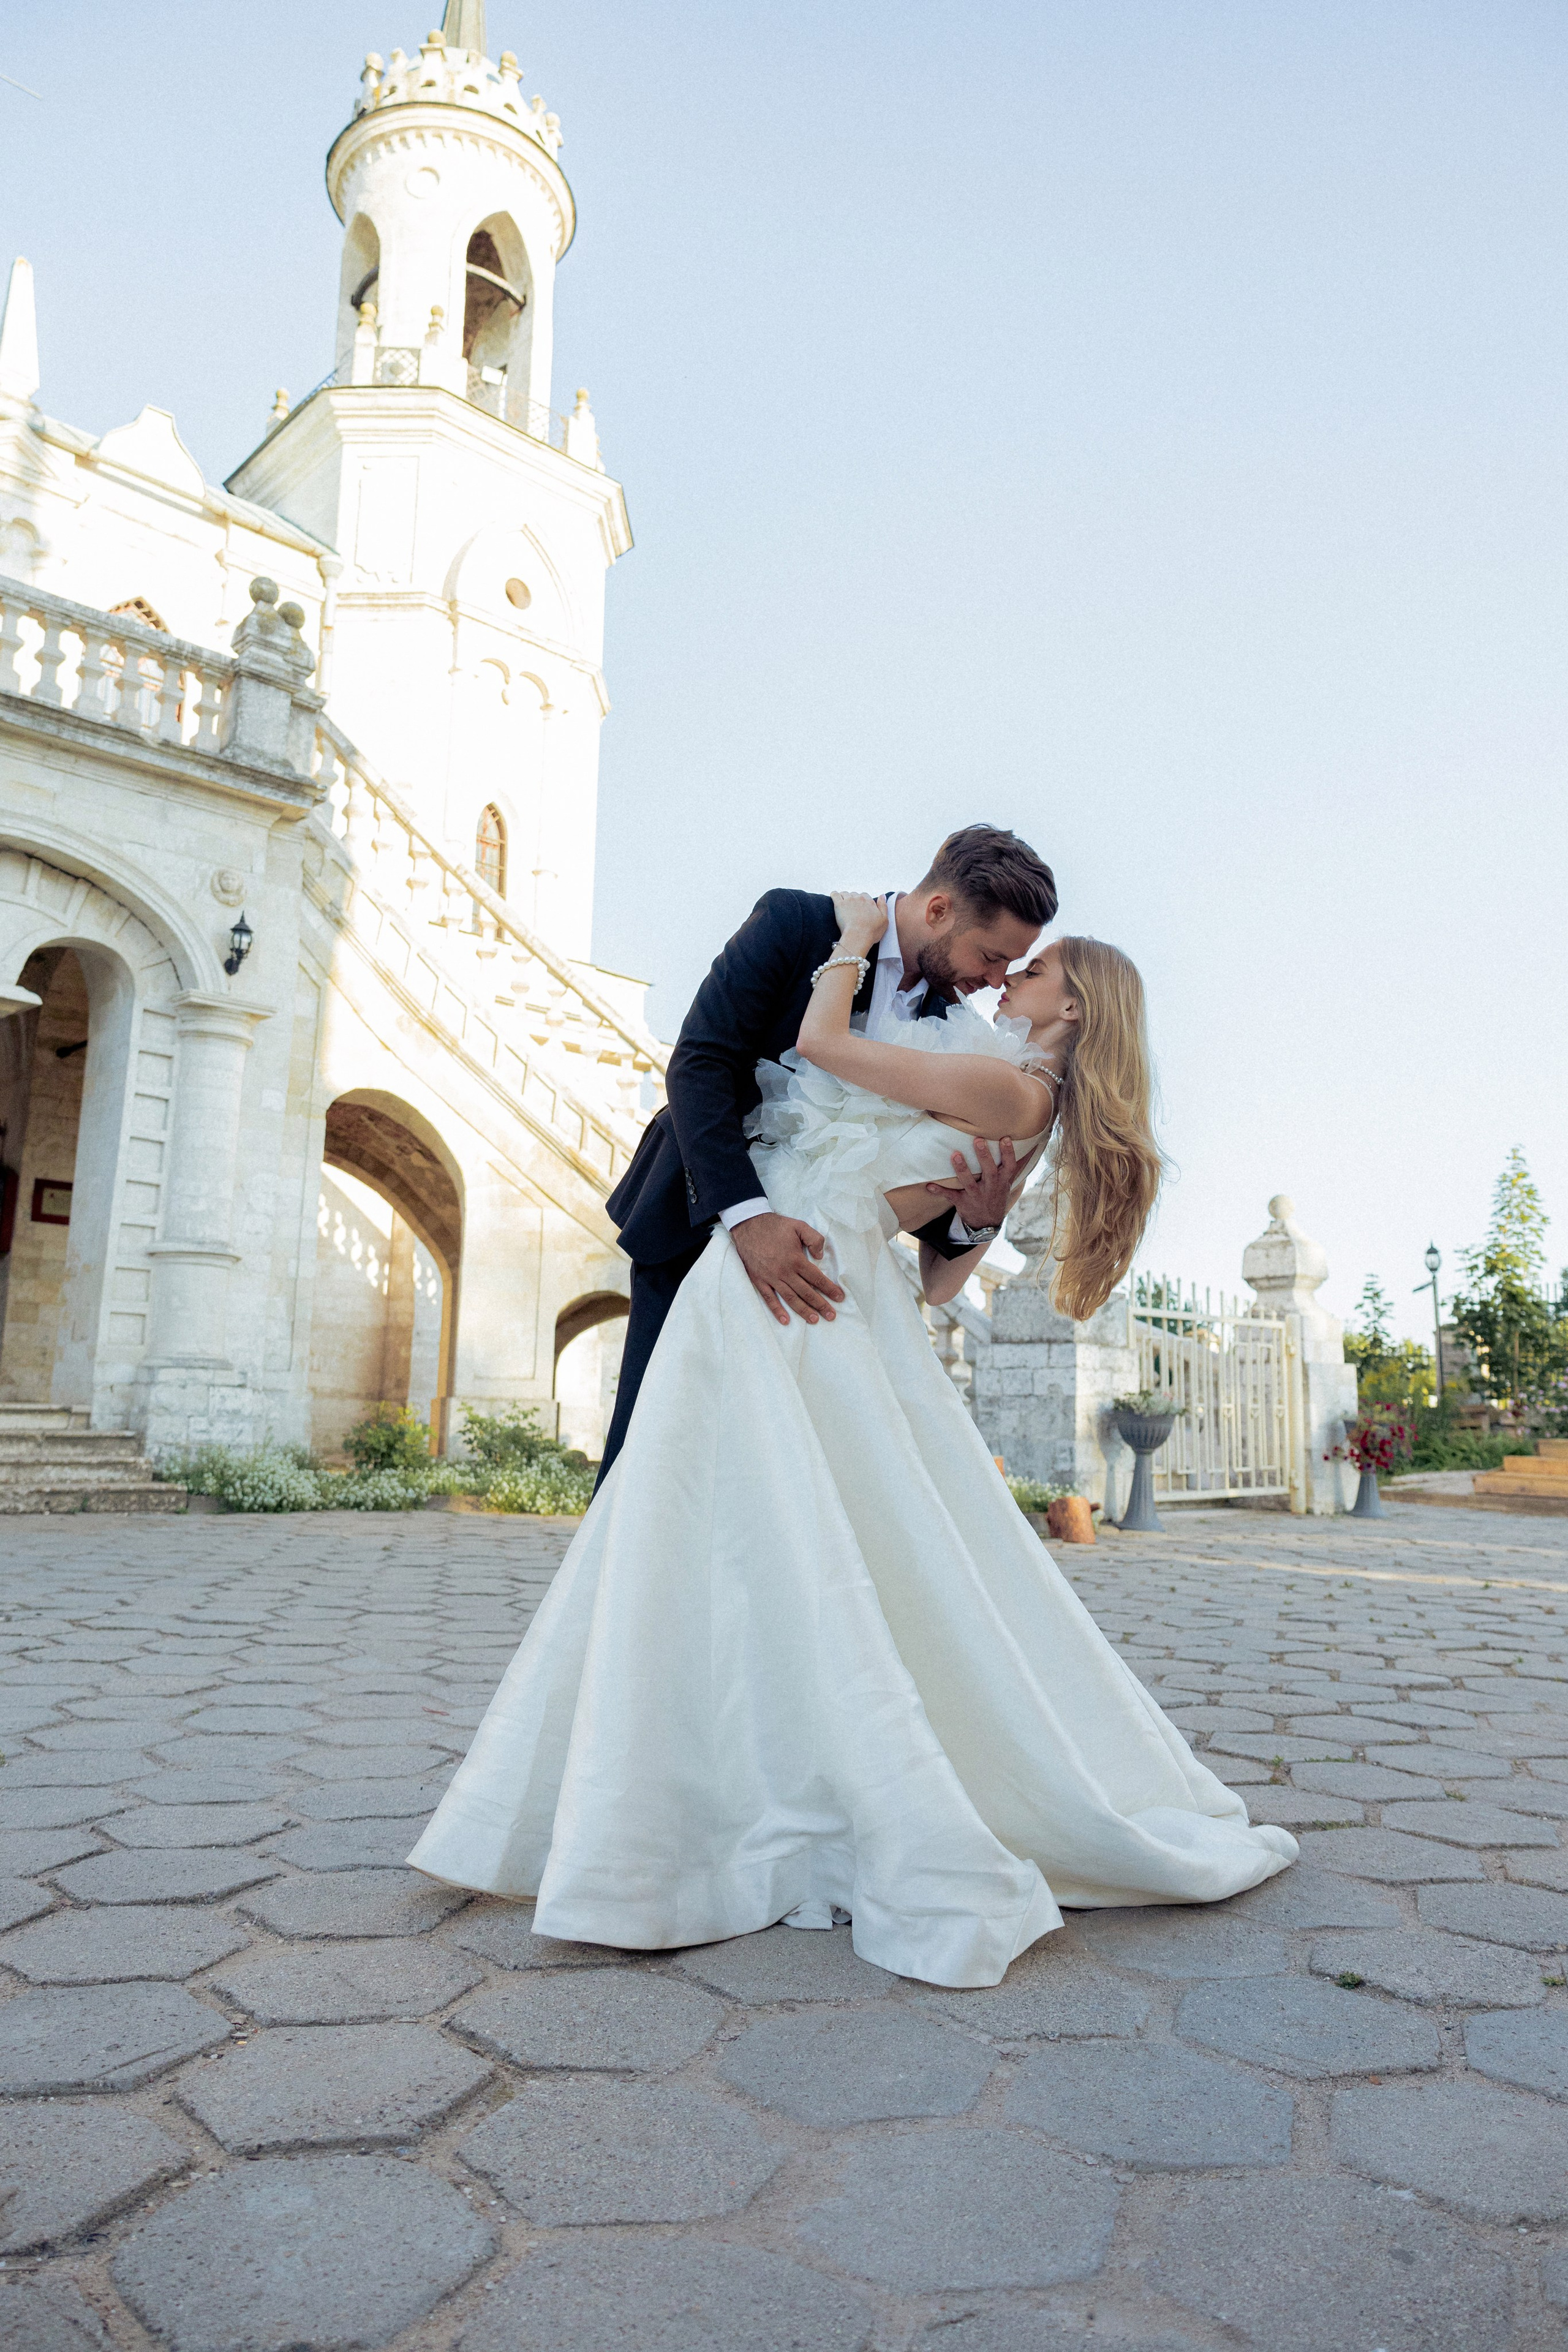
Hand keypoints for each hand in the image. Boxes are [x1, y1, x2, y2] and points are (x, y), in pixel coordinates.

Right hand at [731, 1212, 844, 1326]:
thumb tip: (820, 1256)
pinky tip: (785, 1320)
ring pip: (790, 1298)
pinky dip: (777, 1310)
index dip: (829, 1289)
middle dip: (820, 1304)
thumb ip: (814, 1239)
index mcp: (796, 1259)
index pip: (817, 1278)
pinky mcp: (759, 1280)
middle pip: (806, 1292)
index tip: (839, 1297)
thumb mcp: (799, 1226)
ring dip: (803, 1310)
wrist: (749, 1225)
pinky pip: (769, 1298)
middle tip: (831, 1316)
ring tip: (814, 1320)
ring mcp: (771, 1278)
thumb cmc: (776, 1226)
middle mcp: (785, 1272)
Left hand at [829, 890, 888, 957]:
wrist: (858, 936)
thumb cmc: (872, 932)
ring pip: (845, 894)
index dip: (862, 902)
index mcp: (870, 902)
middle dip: (853, 900)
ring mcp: (849, 900)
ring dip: (844, 897)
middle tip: (851, 909)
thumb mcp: (884, 920)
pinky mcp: (839, 904)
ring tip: (843, 905)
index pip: (865, 896)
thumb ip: (883, 906)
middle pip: (855, 895)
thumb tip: (882, 895)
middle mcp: (860, 898)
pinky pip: (835, 895)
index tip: (860, 909)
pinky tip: (834, 897)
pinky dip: (834, 895)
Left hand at [924, 1137, 1018, 1235]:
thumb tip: (1030, 1145)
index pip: (1009, 1166)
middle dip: (984, 1156)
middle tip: (978, 1140)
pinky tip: (929, 1185)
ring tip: (955, 1154)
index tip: (1005, 1139)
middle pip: (989, 1171)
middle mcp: (991, 1188)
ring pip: (969, 1182)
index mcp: (1002, 1182)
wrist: (987, 1224)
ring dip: (962, 1169)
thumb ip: (1014, 1165)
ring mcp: (976, 1196)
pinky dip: (939, 1191)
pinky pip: (950, 1196)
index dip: (1008, 1153)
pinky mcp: (962, 1202)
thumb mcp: (1008, 1183)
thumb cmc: (996, 1196)